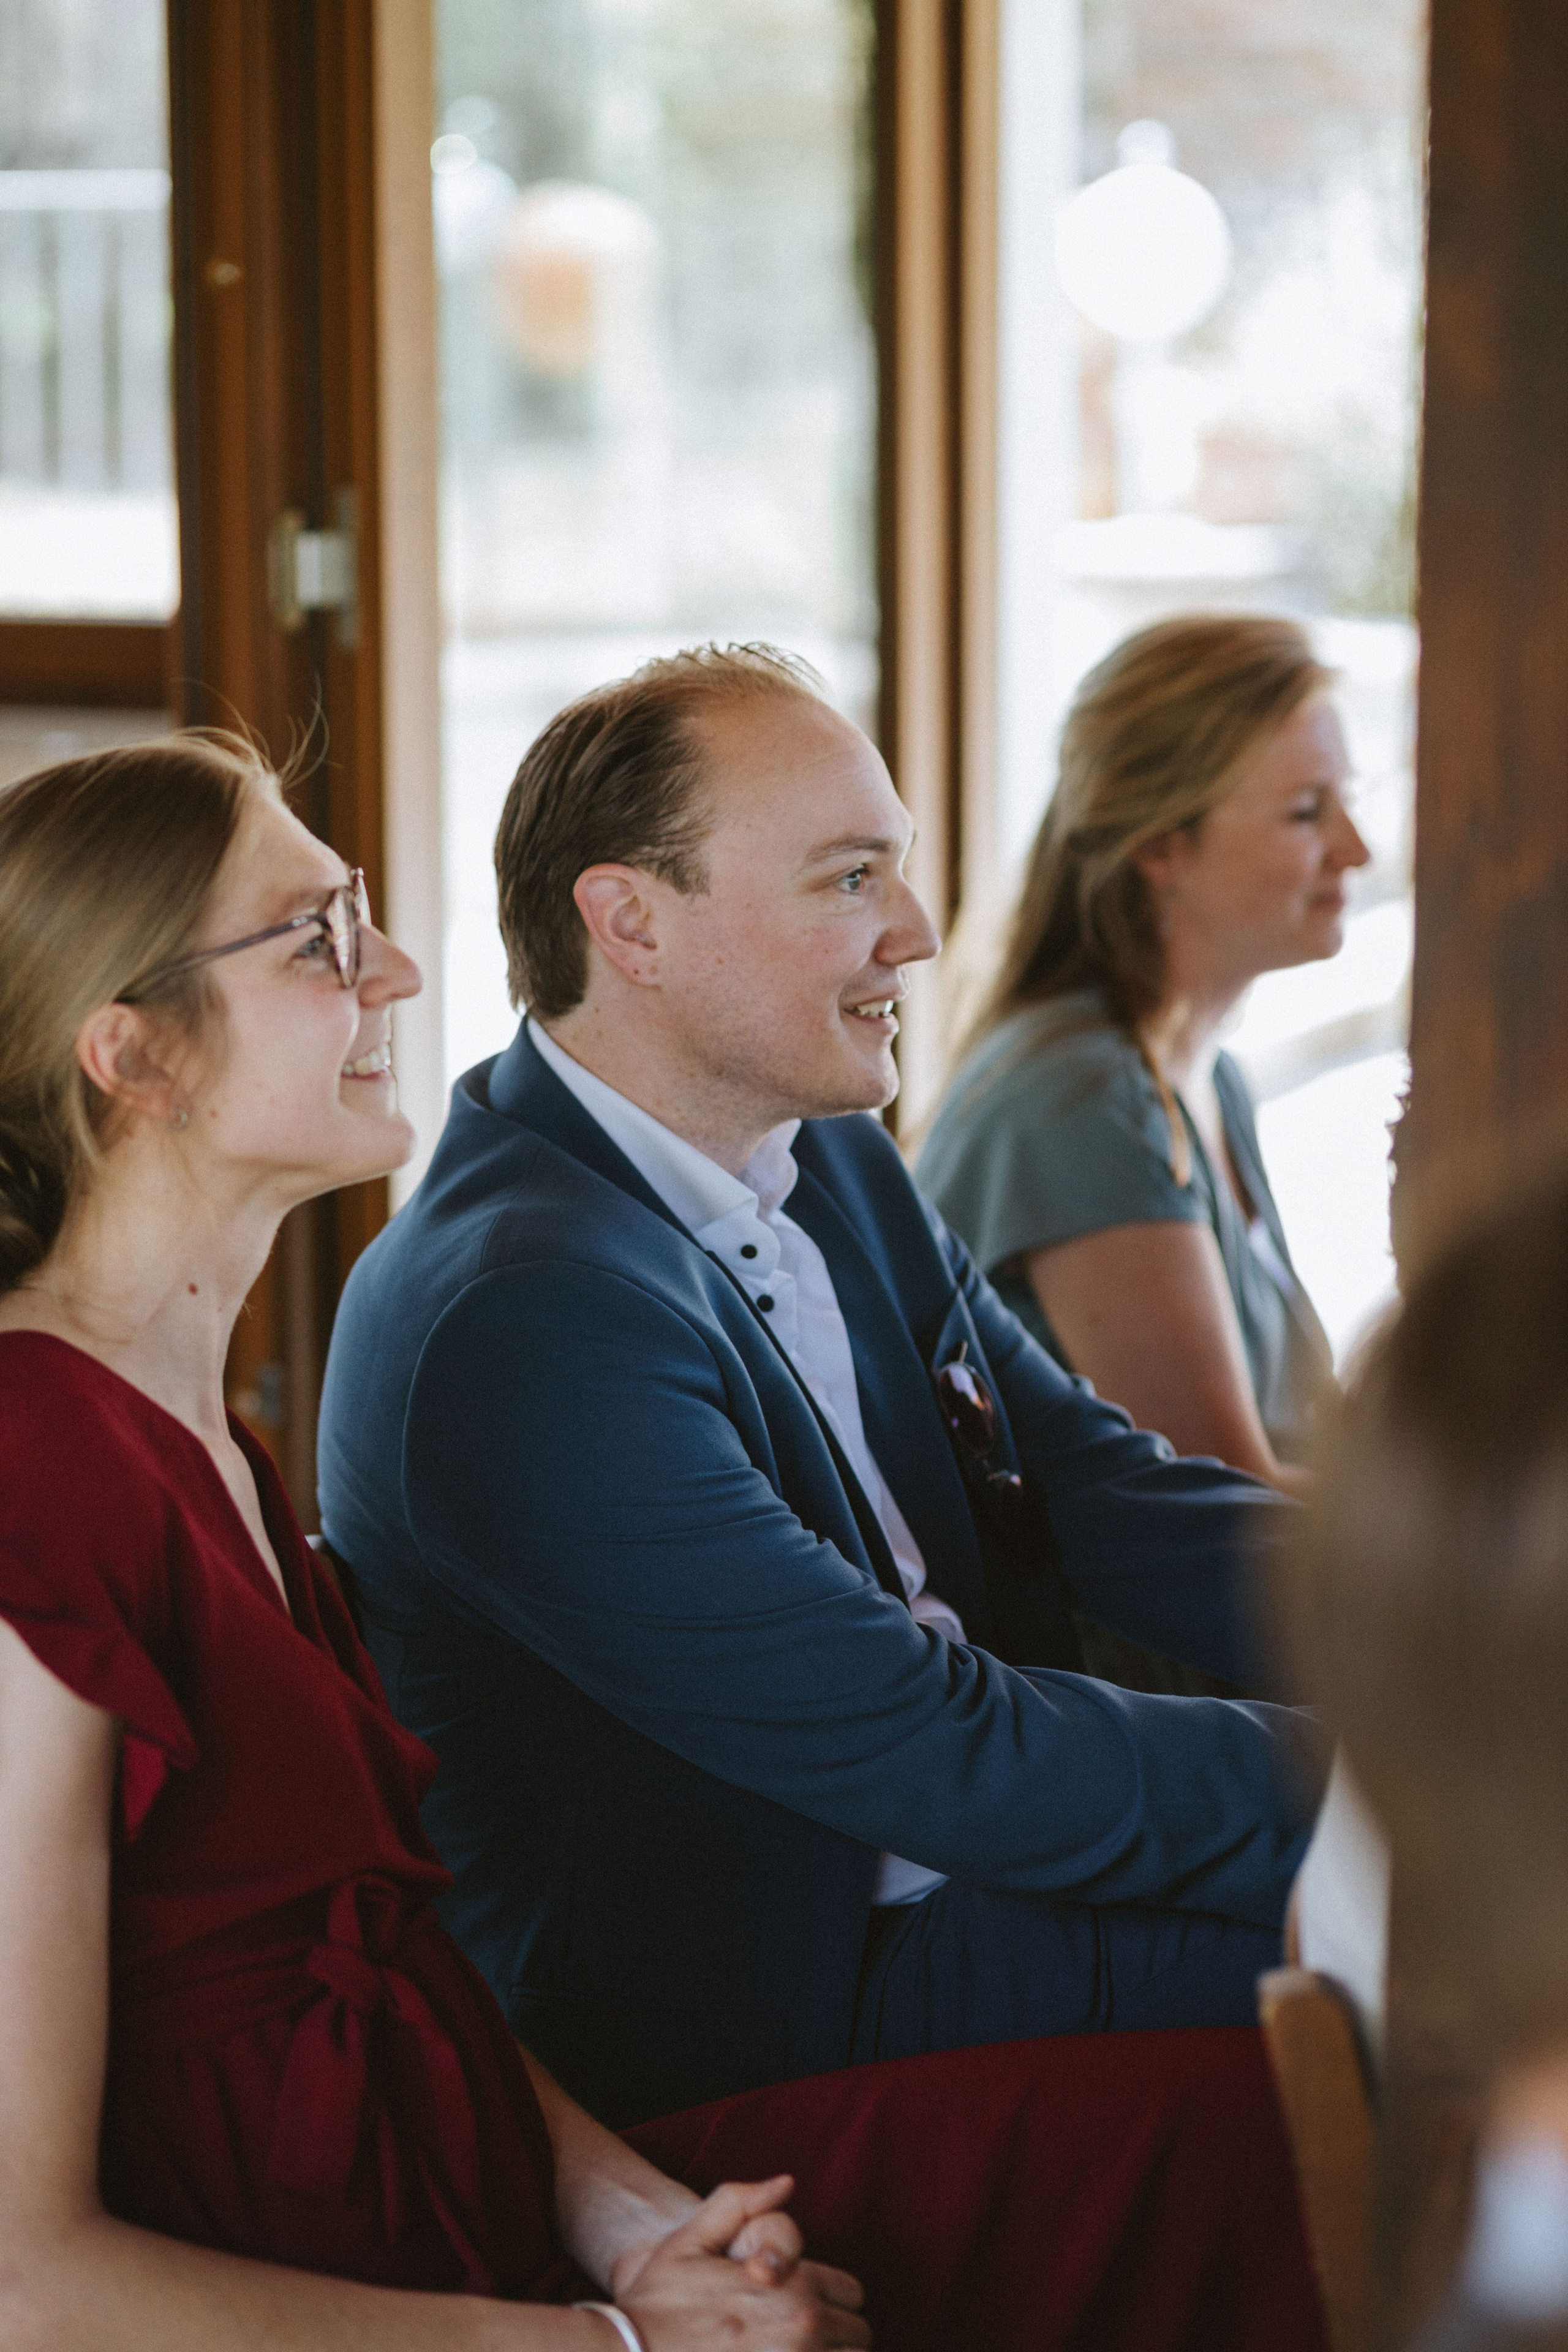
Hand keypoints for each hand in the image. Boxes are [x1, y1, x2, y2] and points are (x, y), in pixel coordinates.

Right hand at [616, 2177, 868, 2348]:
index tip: (806, 2308)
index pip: (853, 2295)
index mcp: (794, 2286)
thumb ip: (740, 2203)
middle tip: (798, 2341)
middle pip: (858, 2338)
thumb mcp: (690, 2240)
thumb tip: (786, 2182)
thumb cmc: (658, 2305)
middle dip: (836, 2338)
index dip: (832, 2299)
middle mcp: (803, 2330)